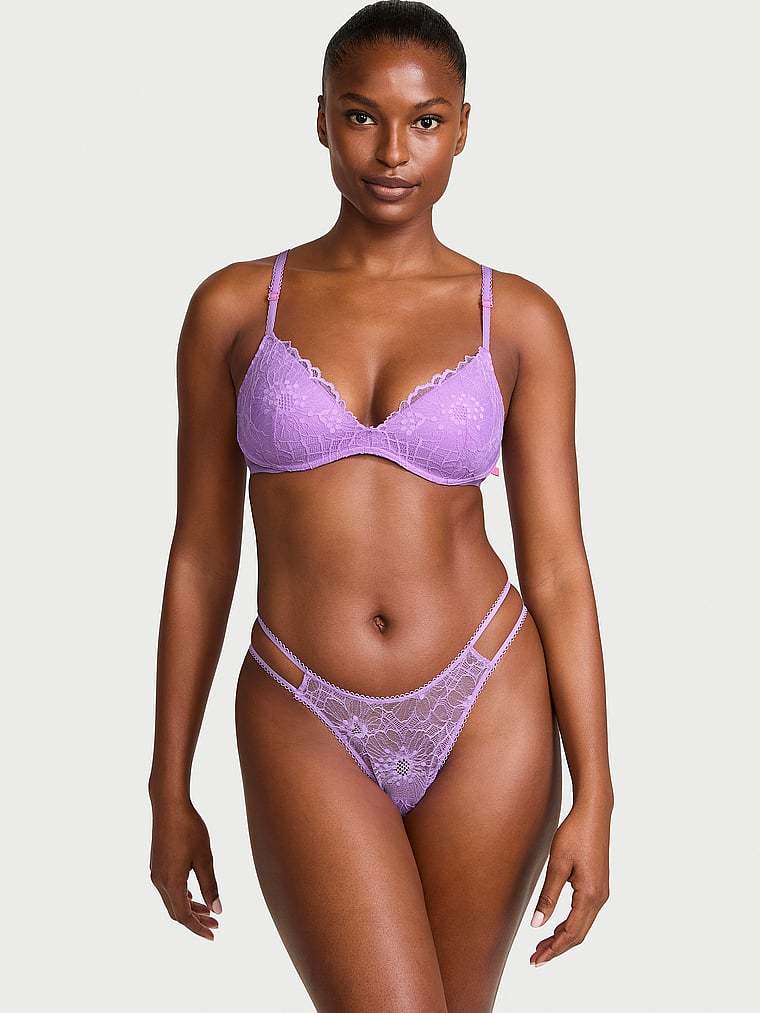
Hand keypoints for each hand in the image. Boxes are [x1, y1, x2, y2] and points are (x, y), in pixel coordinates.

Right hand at [149, 795, 221, 939]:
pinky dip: (182, 895)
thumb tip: (218, 910)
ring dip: (189, 907)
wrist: (169, 805)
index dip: (198, 928)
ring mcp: (156, 872)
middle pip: (176, 911)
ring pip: (172, 900)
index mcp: (171, 883)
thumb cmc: (189, 829)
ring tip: (209, 911)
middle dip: (196, 920)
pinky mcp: (157, 864)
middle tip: (216, 924)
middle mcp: (159, 881)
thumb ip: (210, 885)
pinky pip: (168, 889)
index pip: (184, 916)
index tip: (214, 935)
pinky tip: (194, 893)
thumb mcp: (205, 858)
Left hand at [529, 798, 610, 965]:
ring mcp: (601, 892)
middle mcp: (599, 898)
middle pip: (578, 934)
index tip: (536, 960)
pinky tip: (556, 926)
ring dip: (562, 938)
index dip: (553, 949)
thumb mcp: (557, 864)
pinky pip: (584, 914)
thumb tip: (537, 924)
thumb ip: (548, 896)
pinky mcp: (598, 885)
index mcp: (590, 895)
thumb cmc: (574, 834)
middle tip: (535, 959)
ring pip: (582, 925)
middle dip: (556, 948)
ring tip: (541, 946)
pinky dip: (569, 925)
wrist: (594, 814)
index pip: (571, 933)